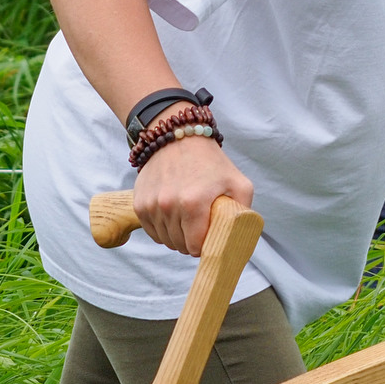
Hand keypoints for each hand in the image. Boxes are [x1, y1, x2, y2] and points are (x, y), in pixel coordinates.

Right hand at [132, 131, 253, 256]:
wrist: (179, 137)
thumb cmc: (211, 162)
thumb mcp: (239, 183)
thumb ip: (245, 212)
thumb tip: (240, 237)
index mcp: (194, 203)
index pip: (196, 247)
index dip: (205, 246)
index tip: (209, 237)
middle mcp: (169, 205)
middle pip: (180, 246)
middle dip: (191, 242)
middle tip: (200, 227)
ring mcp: (151, 204)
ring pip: (165, 240)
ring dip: (176, 236)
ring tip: (187, 219)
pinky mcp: (139, 203)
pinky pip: (152, 231)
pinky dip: (162, 229)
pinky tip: (173, 216)